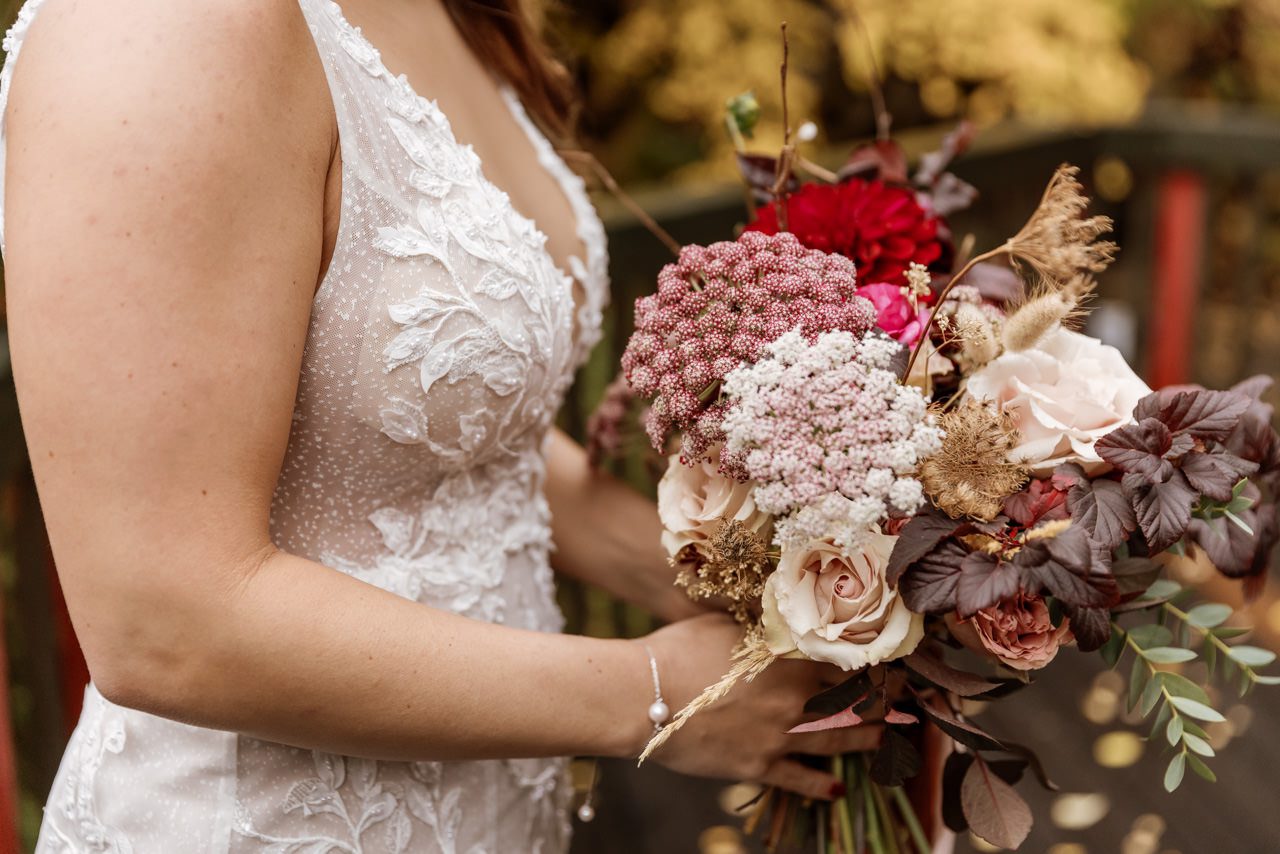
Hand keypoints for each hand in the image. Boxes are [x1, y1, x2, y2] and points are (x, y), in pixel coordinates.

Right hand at [641, 613, 882, 799]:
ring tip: (886, 739)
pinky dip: (821, 785)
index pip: (845, 659)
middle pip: (852, 701)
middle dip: (884, 702)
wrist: (641, 695)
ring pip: (837, 739)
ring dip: (867, 740)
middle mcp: (791, 697)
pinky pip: (799, 780)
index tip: (892, 661)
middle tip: (904, 701)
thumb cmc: (677, 649)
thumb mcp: (724, 624)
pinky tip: (837, 788)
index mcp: (786, 657)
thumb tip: (781, 618)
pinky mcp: (757, 765)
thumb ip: (762, 627)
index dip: (873, 661)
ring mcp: (777, 735)